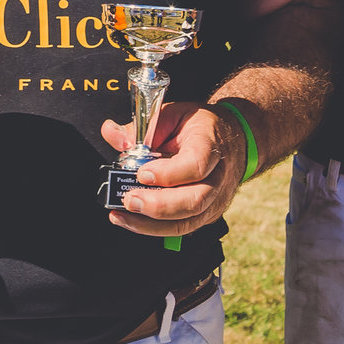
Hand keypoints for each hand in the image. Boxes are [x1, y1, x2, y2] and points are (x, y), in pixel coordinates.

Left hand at [101, 104, 243, 237]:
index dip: (169, 173)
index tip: (142, 174)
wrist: (232, 139)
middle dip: (158, 205)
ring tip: (122, 215)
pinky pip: (182, 228)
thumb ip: (142, 127)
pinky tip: (132, 221)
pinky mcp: (206, 214)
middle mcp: (218, 176)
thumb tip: (112, 134)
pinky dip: (154, 229)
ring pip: (188, 222)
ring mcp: (215, 199)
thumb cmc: (200, 127)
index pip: (196, 165)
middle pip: (194, 200)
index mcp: (210, 144)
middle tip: (129, 200)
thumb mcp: (172, 115)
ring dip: (151, 224)